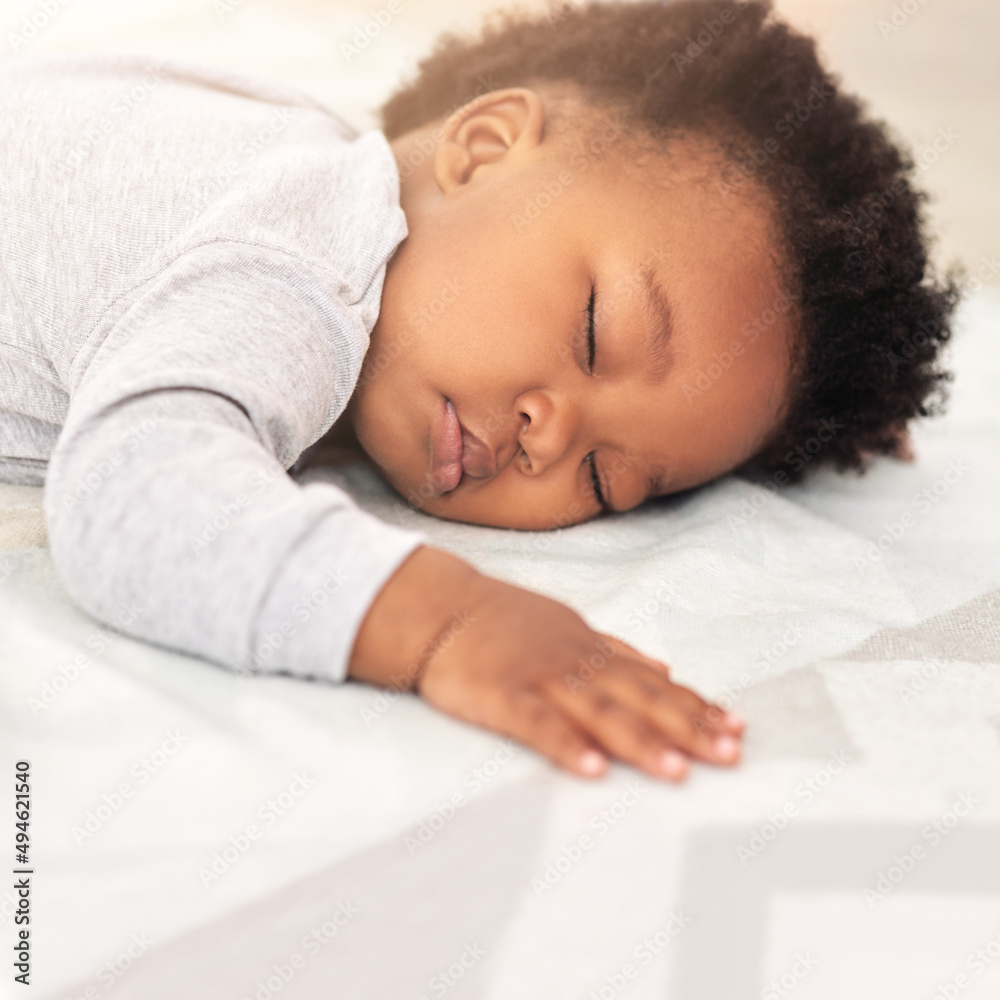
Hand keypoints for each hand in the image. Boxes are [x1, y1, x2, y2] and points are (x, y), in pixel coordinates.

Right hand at [348, 546, 743, 780]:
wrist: (440, 605)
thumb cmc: (504, 621)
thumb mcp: (569, 626)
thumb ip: (616, 651)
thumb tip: (664, 669)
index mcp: (592, 649)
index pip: (653, 683)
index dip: (696, 706)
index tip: (736, 727)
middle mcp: (575, 662)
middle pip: (639, 699)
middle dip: (687, 728)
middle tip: (730, 754)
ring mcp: (540, 677)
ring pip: (598, 712)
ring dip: (640, 741)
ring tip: (678, 770)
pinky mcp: (501, 696)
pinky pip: (538, 725)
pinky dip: (566, 746)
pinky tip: (593, 770)